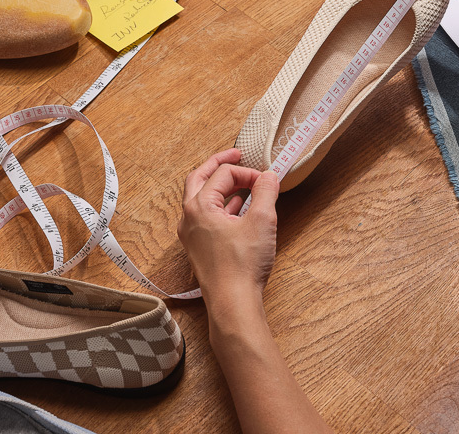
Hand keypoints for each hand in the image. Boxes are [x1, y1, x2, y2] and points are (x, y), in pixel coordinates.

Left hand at [177, 149, 278, 306]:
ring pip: (201, 199)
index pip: (222, 173)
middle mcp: (189, 218)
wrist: (232, 304)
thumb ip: (266, 192)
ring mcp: (191, 234)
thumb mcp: (262, 221)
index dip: (246, 171)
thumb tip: (269, 176)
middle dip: (219, 165)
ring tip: (241, 184)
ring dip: (220, 187)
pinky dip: (222, 207)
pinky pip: (206, 217)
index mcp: (199, 206)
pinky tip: (239, 211)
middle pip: (199, 178)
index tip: (265, 179)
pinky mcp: (199, 248)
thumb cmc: (242, 266)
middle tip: (237, 156)